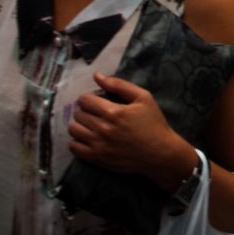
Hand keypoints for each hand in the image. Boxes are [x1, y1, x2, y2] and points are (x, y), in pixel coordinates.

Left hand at [68, 71, 193, 188]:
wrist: (160, 153)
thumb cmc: (154, 124)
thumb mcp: (144, 98)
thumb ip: (119, 85)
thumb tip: (97, 75)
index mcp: (113, 112)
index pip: (84, 100)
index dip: (90, 98)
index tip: (98, 102)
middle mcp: (102, 128)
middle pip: (78, 114)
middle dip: (86, 111)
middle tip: (97, 114)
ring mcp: (98, 145)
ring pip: (73, 130)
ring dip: (80, 125)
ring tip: (92, 125)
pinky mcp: (96, 158)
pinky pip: (74, 147)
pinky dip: (77, 141)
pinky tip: (89, 138)